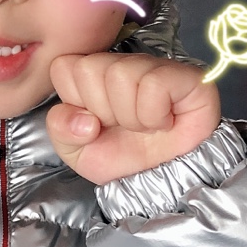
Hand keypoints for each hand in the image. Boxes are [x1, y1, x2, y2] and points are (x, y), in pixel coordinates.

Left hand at [46, 53, 221, 184]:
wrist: (159, 183)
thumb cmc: (122, 158)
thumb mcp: (76, 151)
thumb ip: (61, 129)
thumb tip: (82, 119)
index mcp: (93, 74)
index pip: (63, 66)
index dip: (75, 100)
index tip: (94, 120)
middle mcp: (123, 64)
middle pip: (89, 68)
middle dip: (102, 111)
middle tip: (122, 126)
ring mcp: (154, 65)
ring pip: (120, 74)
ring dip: (130, 116)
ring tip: (143, 127)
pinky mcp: (185, 76)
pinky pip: (154, 84)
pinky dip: (154, 115)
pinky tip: (163, 123)